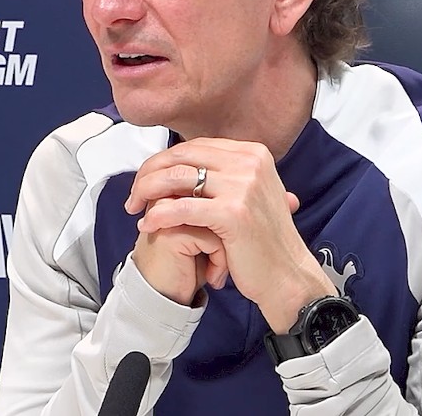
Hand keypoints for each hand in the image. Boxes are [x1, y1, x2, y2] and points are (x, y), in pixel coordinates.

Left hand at [125, 138, 336, 331]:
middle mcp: (249, 162)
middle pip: (182, 156)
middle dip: (149, 174)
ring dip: (147, 192)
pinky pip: (182, 207)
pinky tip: (148, 225)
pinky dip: (159, 215)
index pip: (194, 146)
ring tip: (135, 209)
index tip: (146, 179)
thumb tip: (180, 162)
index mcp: (252, 153)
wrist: (287, 275)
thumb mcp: (250, 193)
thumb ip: (222, 174)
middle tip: (134, 195)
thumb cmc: (263, 240)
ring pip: (177, 178)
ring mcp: (243, 186)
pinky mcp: (233, 213)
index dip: (163, 161)